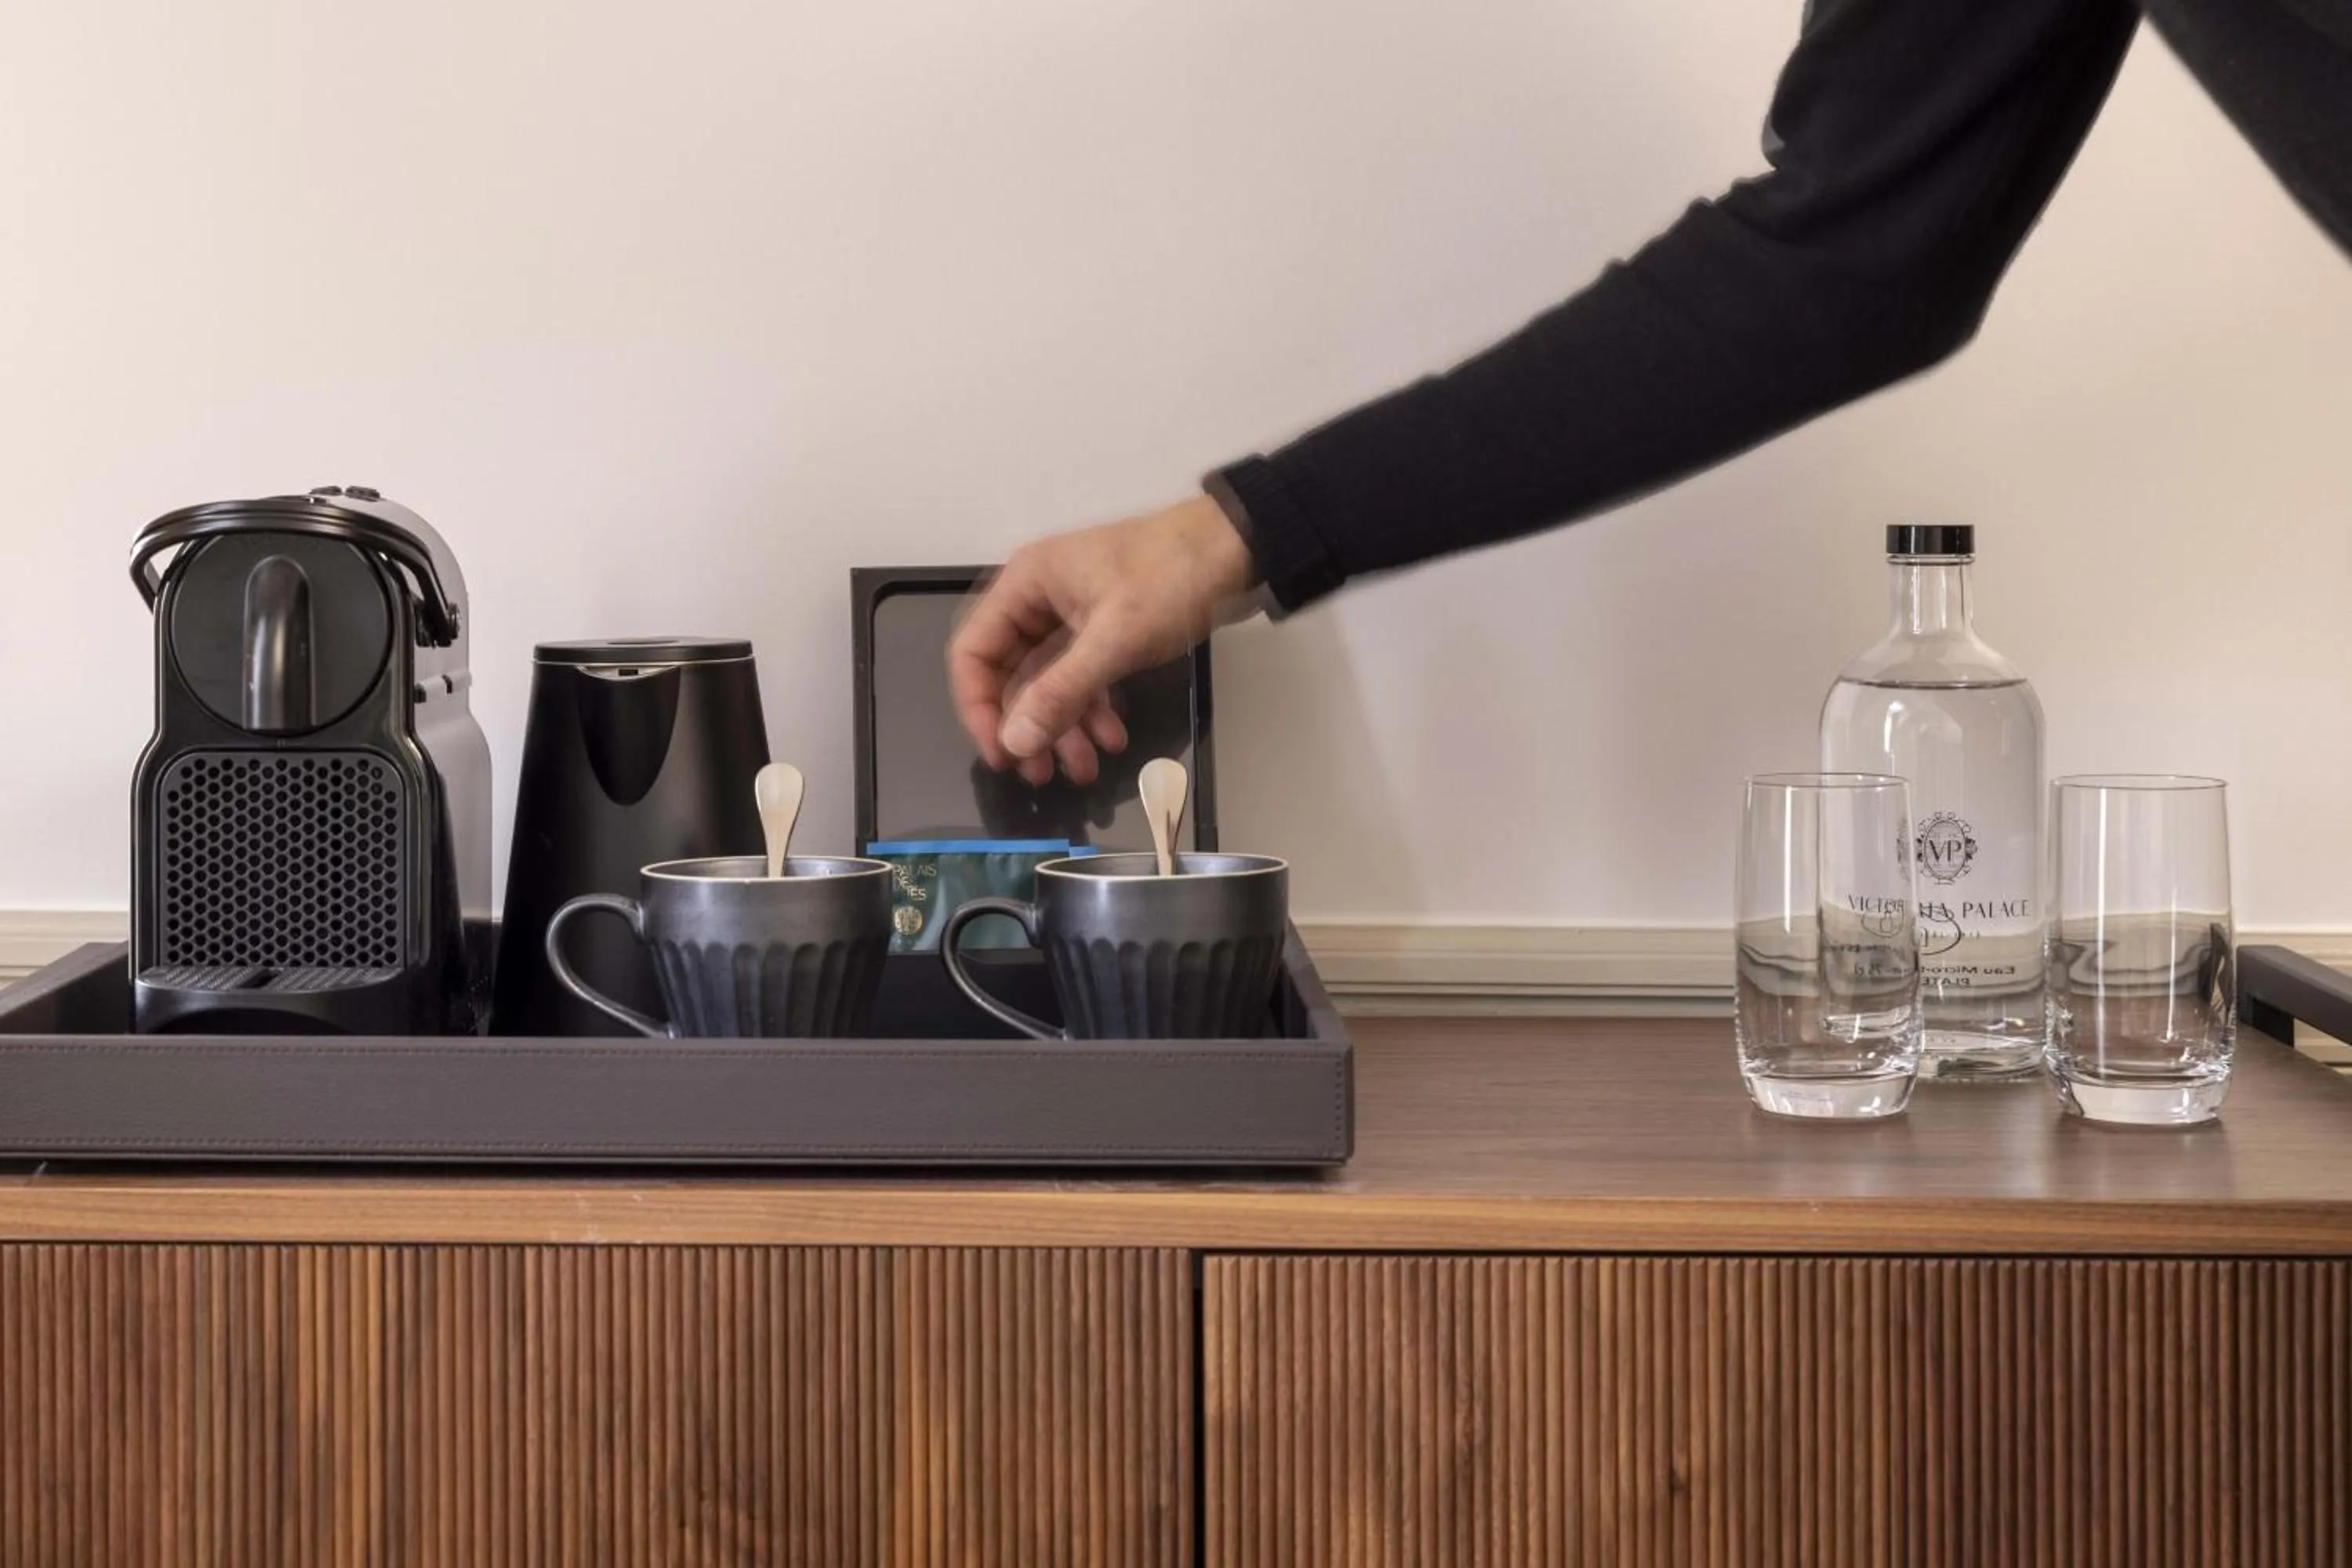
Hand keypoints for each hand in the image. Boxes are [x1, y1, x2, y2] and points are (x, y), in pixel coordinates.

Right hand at [949, 494, 1259, 785]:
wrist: (1238, 547)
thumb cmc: (1172, 578)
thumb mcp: (1116, 639)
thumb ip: (1061, 692)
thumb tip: (1015, 743)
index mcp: (1025, 584)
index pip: (973, 652)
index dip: (979, 707)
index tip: (1002, 754)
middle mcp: (1039, 598)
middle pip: (1010, 673)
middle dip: (1027, 726)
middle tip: (1041, 775)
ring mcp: (1071, 614)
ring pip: (1049, 682)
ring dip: (1063, 727)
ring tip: (1086, 769)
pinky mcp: (1104, 629)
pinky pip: (1081, 677)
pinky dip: (1093, 709)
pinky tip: (1114, 739)